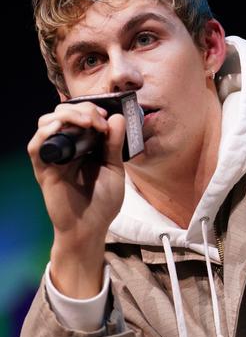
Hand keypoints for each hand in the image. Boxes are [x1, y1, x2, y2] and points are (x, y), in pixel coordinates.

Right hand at [26, 101, 125, 296]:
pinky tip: (60, 129)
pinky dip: (45, 134)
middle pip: (62, 114)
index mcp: (83, 145)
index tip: (106, 116)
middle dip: (81, 109)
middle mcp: (66, 147)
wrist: (92, 227)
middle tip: (98, 120)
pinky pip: (36, 147)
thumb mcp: (114, 168)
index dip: (90, 109)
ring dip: (66, 116)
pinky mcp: (44, 170)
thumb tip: (117, 117)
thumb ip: (113, 144)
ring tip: (86, 122)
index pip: (79, 115)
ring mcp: (54, 158)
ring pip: (46, 123)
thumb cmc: (103, 200)